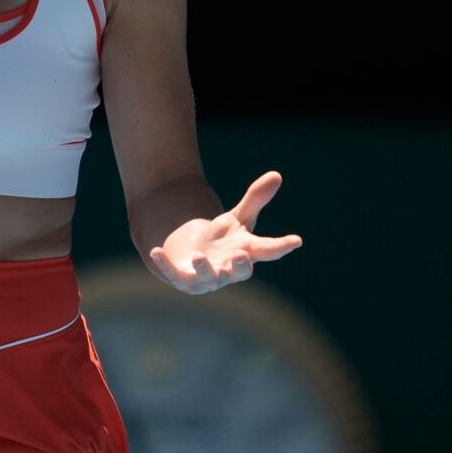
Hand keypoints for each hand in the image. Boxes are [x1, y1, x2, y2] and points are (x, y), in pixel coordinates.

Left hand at [149, 170, 302, 294]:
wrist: (193, 257)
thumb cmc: (223, 240)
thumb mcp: (237, 218)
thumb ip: (254, 200)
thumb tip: (276, 175)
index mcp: (246, 252)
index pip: (268, 250)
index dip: (281, 246)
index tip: (296, 240)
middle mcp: (229, 268)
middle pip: (240, 271)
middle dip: (240, 266)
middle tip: (240, 256)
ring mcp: (207, 276)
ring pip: (209, 277)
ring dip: (205, 268)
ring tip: (200, 256)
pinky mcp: (183, 277)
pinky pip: (174, 273)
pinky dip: (165, 264)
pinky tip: (155, 251)